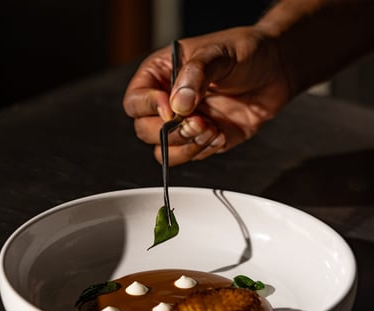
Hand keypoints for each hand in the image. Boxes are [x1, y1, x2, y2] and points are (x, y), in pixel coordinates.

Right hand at [123, 26, 291, 165]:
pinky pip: (190, 156)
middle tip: (198, 120)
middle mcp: (168, 102)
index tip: (171, 108)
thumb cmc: (247, 53)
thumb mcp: (219, 53)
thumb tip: (178, 104)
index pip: (135, 101)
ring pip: (164, 151)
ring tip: (212, 128)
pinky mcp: (202, 140)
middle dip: (172, 131)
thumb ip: (196, 75)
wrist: (276, 71)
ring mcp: (184, 124)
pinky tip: (221, 133)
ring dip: (187, 145)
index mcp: (161, 75)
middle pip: (146, 131)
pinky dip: (203, 150)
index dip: (148, 108)